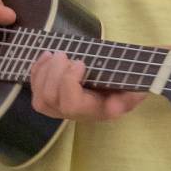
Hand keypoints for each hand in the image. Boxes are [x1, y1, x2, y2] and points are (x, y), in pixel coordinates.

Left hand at [28, 49, 142, 121]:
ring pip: (40, 99)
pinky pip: (35, 92)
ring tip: (56, 55)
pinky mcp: (52, 101)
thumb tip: (117, 104)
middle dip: (53, 73)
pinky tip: (47, 58)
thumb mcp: (135, 88)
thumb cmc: (126, 84)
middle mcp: (77, 115)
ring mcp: (62, 110)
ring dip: (44, 72)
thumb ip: (131, 94)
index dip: (68, 82)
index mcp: (97, 110)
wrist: (119, 86)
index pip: (71, 104)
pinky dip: (37, 72)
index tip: (80, 62)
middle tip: (65, 55)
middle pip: (50, 100)